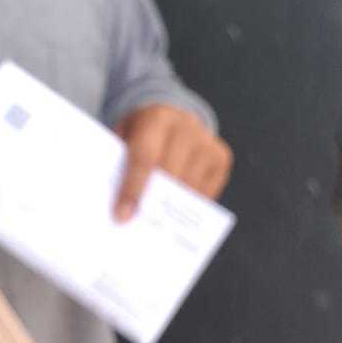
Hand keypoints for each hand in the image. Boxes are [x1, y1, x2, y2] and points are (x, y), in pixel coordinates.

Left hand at [113, 105, 232, 221]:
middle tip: (136, 225)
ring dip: (171, 208)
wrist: (172, 119)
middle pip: (170, 173)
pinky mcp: (221, 156)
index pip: (144, 157)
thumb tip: (119, 204)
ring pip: (189, 185)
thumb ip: (120, 162)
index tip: (122, 216)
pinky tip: (174, 214)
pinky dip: (189, 206)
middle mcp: (186, 126)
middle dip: (151, 202)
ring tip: (153, 224)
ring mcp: (207, 141)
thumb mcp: (124, 137)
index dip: (132, 188)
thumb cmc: (141, 135)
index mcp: (157, 117)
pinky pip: (206, 191)